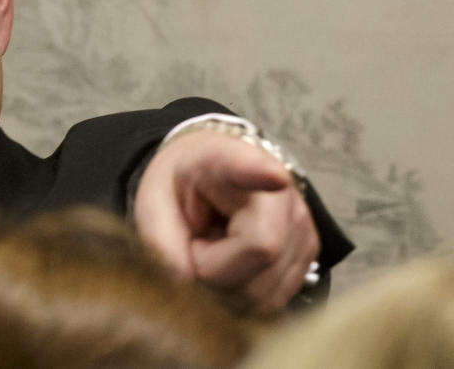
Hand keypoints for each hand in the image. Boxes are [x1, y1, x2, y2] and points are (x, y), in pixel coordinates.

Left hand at [133, 129, 319, 313]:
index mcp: (226, 162)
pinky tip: (232, 267)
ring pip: (266, 290)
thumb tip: (189, 282)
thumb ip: (162, 244)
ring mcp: (301, 224)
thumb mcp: (153, 207)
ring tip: (214, 253)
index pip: (249, 167)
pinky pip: (273, 300)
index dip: (262, 173)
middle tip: (197, 246)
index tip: (275, 177)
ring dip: (227, 288)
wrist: (206, 181)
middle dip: (214, 271)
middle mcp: (278, 191)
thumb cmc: (179, 190)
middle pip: (260, 254)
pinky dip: (243, 296)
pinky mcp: (309, 254)